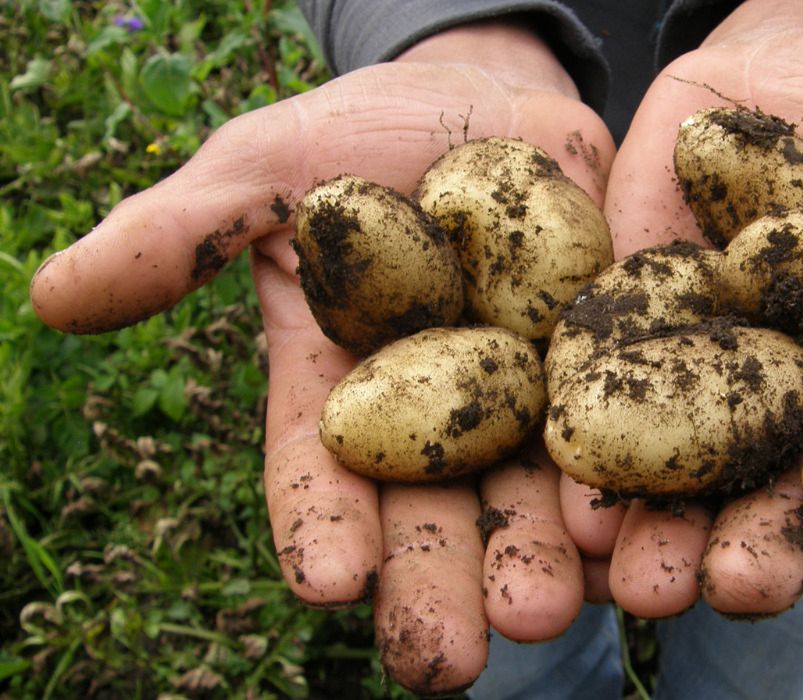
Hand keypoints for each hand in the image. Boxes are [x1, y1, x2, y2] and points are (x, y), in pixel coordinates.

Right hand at [30, 21, 613, 693]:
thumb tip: (54, 295)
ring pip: (538, 495)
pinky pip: (629, 430)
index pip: (322, 473)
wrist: (488, 102)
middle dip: (441, 583)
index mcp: (347, 391)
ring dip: (546, 560)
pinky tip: (641, 541)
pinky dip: (636, 487)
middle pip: (436, 513)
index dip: (321, 526)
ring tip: (554, 615)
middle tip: (451, 658)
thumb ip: (180, 235)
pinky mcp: (613, 364)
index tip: (327, 583)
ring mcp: (531, 397)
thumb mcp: (265, 169)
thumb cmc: (360, 138)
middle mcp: (440, 417)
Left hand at [562, 0, 802, 616]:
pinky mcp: (626, 328)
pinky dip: (586, 445)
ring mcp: (701, 370)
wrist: (792, 67)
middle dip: (752, 540)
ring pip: (681, 469)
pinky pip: (601, 391)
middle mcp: (785, 398)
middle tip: (726, 585)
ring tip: (636, 578)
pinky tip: (566, 495)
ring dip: (660, 528)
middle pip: (772, 486)